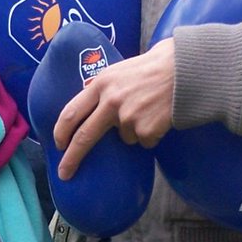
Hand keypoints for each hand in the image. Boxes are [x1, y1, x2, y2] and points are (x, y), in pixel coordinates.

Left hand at [53, 38, 175, 179]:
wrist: (184, 70)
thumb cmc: (152, 68)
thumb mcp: (119, 70)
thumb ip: (103, 86)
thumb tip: (85, 94)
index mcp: (101, 84)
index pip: (71, 112)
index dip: (61, 131)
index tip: (57, 145)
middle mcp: (110, 101)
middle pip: (84, 136)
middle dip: (72, 158)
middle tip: (64, 173)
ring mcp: (128, 117)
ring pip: (124, 138)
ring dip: (133, 131)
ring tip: (148, 109)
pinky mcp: (146, 130)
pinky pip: (144, 141)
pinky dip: (151, 134)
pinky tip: (159, 116)